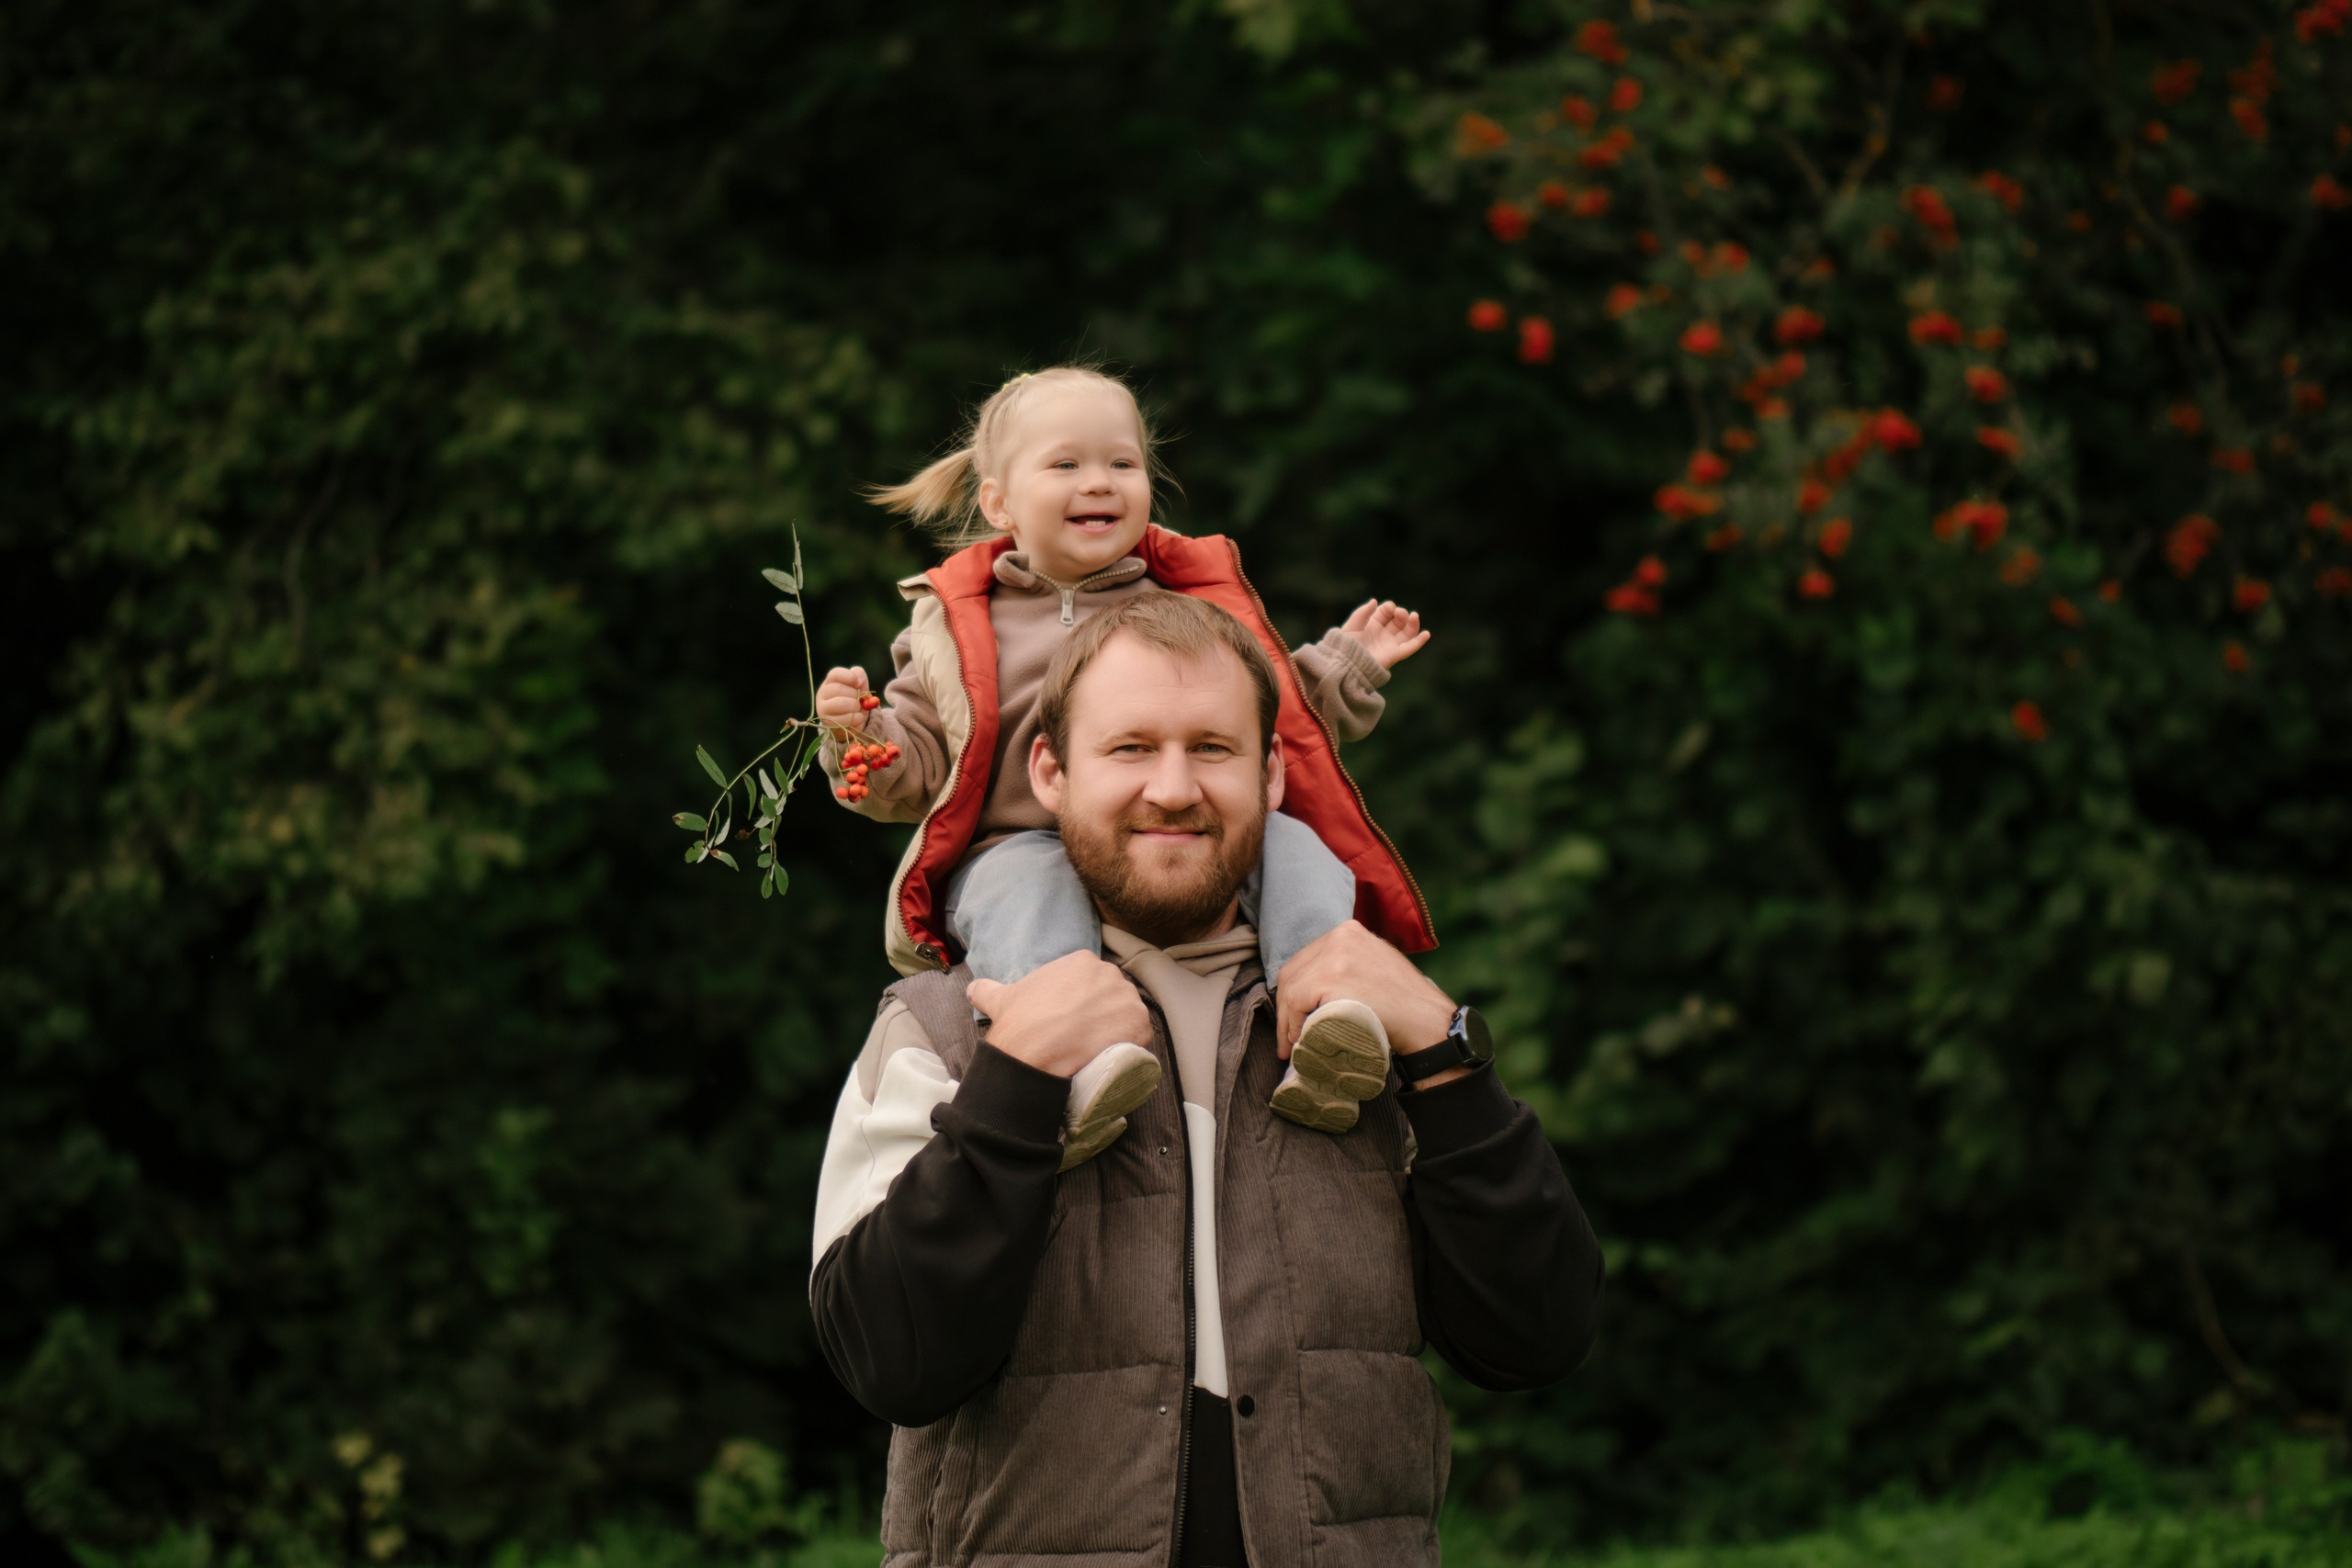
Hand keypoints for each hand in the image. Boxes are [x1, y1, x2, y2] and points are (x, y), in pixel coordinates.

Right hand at [818, 666, 871, 730]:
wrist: (854, 720)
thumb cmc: (855, 698)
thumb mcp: (859, 684)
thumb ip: (859, 674)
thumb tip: (858, 680)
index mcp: (830, 681)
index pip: (836, 674)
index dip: (849, 677)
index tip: (859, 683)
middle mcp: (822, 693)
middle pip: (838, 688)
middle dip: (855, 695)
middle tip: (859, 700)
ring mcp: (822, 709)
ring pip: (840, 703)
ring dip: (855, 706)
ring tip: (858, 709)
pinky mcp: (828, 723)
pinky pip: (844, 719)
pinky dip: (856, 718)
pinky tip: (858, 718)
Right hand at [967, 952, 1151, 1079]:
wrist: (1031, 1055)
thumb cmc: (1018, 1024)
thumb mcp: (999, 999)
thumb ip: (987, 989)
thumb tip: (973, 988)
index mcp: (1082, 961)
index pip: (1092, 981)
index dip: (1086, 1003)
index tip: (1076, 1020)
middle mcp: (1109, 973)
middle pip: (1113, 995)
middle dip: (1105, 1014)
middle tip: (1087, 1036)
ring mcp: (1127, 998)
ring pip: (1129, 1014)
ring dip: (1121, 1029)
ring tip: (1101, 1049)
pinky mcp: (1139, 1025)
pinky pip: (1143, 1034)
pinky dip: (1135, 1044)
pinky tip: (1118, 1055)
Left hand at [1274, 921, 1464, 1086]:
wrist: (1427, 1021)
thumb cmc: (1403, 1005)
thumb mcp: (1373, 968)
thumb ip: (1345, 967)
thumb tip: (1310, 991)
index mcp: (1349, 931)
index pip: (1306, 960)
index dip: (1293, 992)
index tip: (1292, 1016)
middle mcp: (1341, 936)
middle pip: (1293, 971)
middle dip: (1285, 1006)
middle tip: (1286, 1037)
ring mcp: (1336, 955)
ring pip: (1291, 987)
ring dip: (1287, 1019)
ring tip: (1291, 1044)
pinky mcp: (1331, 977)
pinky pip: (1296, 1001)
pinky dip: (1293, 1023)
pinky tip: (1299, 1038)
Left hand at [1341, 600, 1430, 668]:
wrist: (1346, 663)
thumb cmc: (1346, 645)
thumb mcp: (1352, 625)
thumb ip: (1362, 612)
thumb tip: (1375, 601)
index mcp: (1373, 624)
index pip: (1386, 611)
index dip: (1389, 607)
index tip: (1389, 608)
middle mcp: (1383, 633)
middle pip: (1399, 621)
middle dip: (1402, 614)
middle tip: (1400, 613)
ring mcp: (1390, 644)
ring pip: (1407, 632)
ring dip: (1413, 624)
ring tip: (1414, 616)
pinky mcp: (1394, 655)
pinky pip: (1410, 648)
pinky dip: (1419, 642)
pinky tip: (1426, 634)